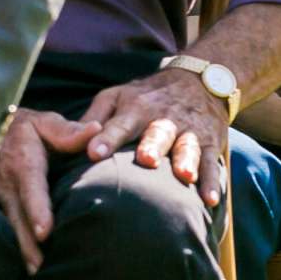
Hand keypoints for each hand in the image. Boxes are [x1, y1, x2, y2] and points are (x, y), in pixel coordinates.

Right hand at [0, 110, 98, 270]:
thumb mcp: (44, 122)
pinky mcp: (2, 200)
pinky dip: (19, 241)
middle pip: (20, 215)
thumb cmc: (26, 127)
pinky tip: (30, 262)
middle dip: (29, 241)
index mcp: (24, 162)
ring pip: (13, 223)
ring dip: (23, 247)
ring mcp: (2, 193)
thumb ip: (68, 131)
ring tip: (37, 270)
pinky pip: (11, 222)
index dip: (37, 210)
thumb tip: (96, 132)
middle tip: (40, 265)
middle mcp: (9, 182)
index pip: (31, 188)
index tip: (45, 231)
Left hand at [84, 68, 231, 206]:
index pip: (119, 124)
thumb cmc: (148, 96)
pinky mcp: (211, 142)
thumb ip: (93, 118)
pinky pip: (212, 163)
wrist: (199, 80)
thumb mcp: (117, 95)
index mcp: (136, 108)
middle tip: (146, 160)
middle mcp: (164, 119)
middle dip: (152, 146)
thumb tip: (67, 142)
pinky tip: (210, 199)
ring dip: (187, 161)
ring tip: (185, 176)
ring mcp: (190, 131)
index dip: (107, 138)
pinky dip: (214, 181)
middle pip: (158, 133)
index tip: (94, 153)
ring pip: (188, 147)